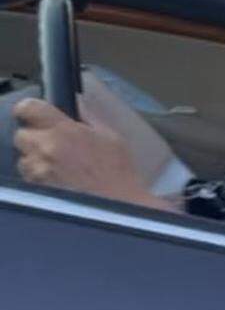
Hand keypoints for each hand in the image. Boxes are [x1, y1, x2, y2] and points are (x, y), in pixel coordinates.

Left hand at [13, 98, 168, 209]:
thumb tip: (78, 103)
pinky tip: (57, 180)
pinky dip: (38, 178)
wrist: (118, 207)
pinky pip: (28, 178)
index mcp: (65, 130)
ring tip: (55, 167)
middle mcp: (46, 148)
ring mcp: (39, 170)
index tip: (34, 115)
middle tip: (52, 145)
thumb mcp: (111, 138)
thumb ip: (90, 118)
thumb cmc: (118, 173)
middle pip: (21, 135)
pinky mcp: (37, 189)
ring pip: (22, 159)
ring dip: (34, 160)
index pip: (28, 108)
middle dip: (34, 138)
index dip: (29, 110)